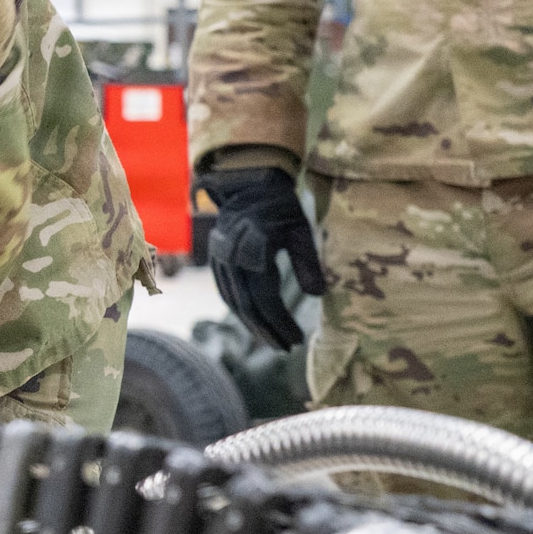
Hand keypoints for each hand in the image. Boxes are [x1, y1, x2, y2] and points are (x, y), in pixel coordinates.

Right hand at [196, 165, 325, 350]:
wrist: (248, 186)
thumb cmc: (281, 207)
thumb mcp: (301, 230)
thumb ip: (307, 262)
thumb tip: (317, 295)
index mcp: (253, 247)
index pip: (265, 295)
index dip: (280, 321)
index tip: (297, 338)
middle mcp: (230, 255)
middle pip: (246, 303)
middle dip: (266, 329)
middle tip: (285, 348)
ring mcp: (219, 258)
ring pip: (233, 300)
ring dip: (252, 324)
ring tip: (272, 341)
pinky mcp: (214, 260)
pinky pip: (226, 291)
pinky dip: (240, 310)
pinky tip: (255, 321)